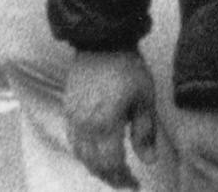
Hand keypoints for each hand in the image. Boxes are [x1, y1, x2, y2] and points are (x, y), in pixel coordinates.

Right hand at [63, 44, 158, 185]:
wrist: (102, 40)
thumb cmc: (128, 68)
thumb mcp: (144, 99)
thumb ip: (145, 133)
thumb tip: (148, 161)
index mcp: (105, 124)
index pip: (111, 164)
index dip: (123, 179)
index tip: (135, 185)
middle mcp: (85, 125)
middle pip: (94, 164)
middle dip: (110, 177)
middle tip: (125, 182)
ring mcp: (73, 117)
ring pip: (81, 155)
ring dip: (96, 167)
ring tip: (112, 171)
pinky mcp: (68, 109)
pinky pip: (73, 140)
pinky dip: (84, 153)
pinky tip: (95, 153)